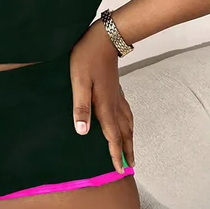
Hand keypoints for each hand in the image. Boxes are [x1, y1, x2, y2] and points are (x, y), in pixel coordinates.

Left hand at [69, 20, 134, 174]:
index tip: (120, 170)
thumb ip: (81, 106)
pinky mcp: (116, 88)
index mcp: (104, 105)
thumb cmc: (86, 58)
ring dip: (130, 138)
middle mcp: (114, 103)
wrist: (104, 38)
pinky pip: (126, 112)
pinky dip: (129, 124)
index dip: (115, 154)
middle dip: (126, 150)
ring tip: (130, 150)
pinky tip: (126, 123)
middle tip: (130, 166)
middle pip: (124, 132)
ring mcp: (117, 95)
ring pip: (128, 123)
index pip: (112, 135)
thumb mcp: (78, 82)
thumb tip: (83, 132)